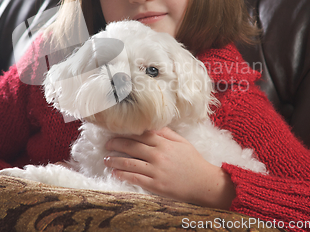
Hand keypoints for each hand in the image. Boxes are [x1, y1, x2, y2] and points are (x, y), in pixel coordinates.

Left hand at [104, 127, 235, 208]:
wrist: (204, 183)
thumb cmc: (193, 161)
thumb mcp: (181, 142)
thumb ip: (166, 132)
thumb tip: (151, 124)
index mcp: (164, 143)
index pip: (139, 135)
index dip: (125, 133)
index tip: (115, 133)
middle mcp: (158, 155)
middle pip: (131, 147)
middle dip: (115, 145)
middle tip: (107, 145)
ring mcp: (156, 170)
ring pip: (129, 163)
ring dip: (115, 161)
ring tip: (106, 160)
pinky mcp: (156, 185)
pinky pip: (135, 178)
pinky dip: (123, 175)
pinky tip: (115, 173)